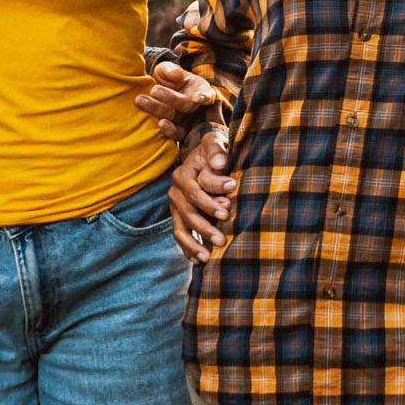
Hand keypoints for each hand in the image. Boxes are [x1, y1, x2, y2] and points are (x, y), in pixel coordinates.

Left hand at [132, 60, 226, 131]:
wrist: (158, 92)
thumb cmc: (167, 79)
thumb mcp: (167, 70)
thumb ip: (170, 69)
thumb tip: (177, 74)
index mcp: (200, 90)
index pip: (207, 94)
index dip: (204, 96)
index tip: (198, 98)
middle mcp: (196, 107)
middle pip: (186, 105)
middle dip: (170, 98)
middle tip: (154, 89)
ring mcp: (187, 121)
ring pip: (176, 118)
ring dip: (158, 110)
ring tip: (141, 101)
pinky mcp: (177, 131)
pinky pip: (175, 134)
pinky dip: (170, 130)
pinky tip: (161, 124)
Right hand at [168, 127, 237, 261]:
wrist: (207, 158)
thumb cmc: (215, 152)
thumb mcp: (215, 143)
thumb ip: (217, 151)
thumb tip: (219, 164)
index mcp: (183, 173)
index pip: (195, 188)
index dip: (212, 196)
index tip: (229, 202)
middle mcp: (175, 191)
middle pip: (188, 212)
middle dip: (205, 226)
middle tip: (222, 239)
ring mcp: (176, 207)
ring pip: (181, 228)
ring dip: (194, 244)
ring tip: (208, 257)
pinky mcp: (179, 218)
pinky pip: (180, 236)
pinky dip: (188, 249)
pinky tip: (199, 262)